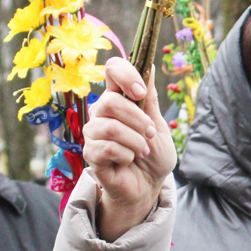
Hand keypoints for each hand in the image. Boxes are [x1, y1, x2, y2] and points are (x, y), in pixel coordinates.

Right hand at [82, 57, 175, 240]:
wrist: (150, 184)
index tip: (140, 92)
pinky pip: (106, 148)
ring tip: (144, 150)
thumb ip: (150, 99)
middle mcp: (102, 112)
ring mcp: (94, 133)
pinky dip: (127, 155)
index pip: (112, 70)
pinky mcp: (91, 154)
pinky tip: (130, 160)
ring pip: (110, 127)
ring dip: (135, 140)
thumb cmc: (154, 153)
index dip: (125, 74)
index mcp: (120, 98)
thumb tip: (149, 66)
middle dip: (138, 119)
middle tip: (150, 134)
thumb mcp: (159, 124)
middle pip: (110, 101)